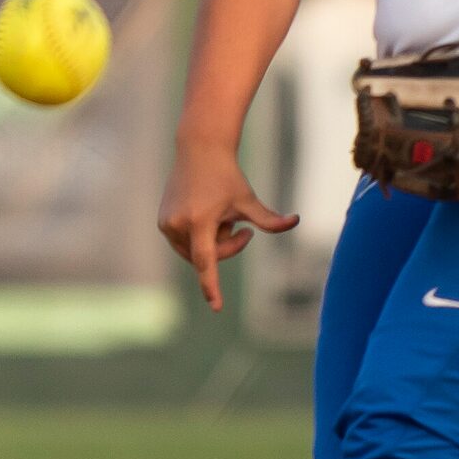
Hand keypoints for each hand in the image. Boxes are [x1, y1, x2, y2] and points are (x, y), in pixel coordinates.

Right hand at [157, 145, 298, 314]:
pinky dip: (198, 238)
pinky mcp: (162, 222)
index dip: (212, 286)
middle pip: (207, 258)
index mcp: (200, 220)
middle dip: (227, 248)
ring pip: (195, 254)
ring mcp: (167, 224)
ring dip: (211, 244)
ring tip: (217, 217)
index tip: (216, 306)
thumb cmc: (227, 176)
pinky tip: (203, 213)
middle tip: (239, 227)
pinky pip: (185, 245)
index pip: (207, 262)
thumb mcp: (248, 199)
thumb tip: (296, 221)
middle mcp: (178, 225)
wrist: (198, 152)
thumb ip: (269, 219)